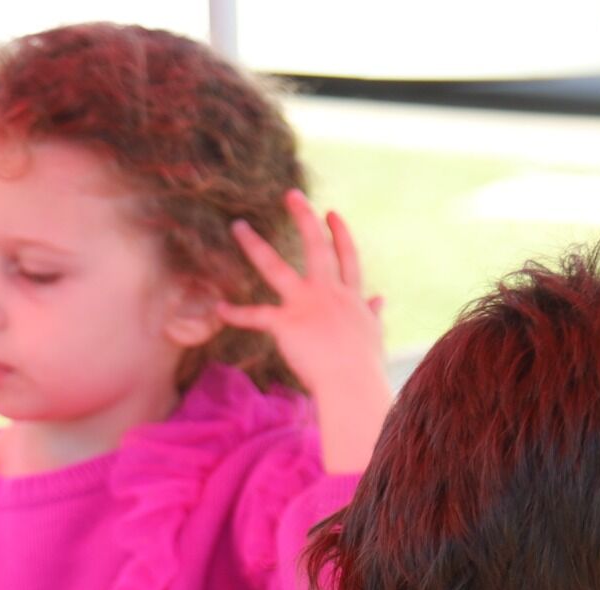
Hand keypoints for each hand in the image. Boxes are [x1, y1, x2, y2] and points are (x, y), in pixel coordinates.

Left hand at [220, 192, 390, 473]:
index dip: (340, 234)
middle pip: (316, 247)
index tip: (331, 213)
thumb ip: (373, 314)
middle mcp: (328, 293)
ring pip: (276, 267)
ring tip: (238, 226)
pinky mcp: (286, 324)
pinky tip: (218, 307)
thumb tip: (381, 299)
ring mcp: (306, 305)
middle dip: (304, 218)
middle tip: (291, 195)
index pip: (347, 258)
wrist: (353, 383)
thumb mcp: (374, 335)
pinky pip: (256, 315)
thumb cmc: (364, 368)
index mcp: (350, 298)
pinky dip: (235, 313)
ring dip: (254, 245)